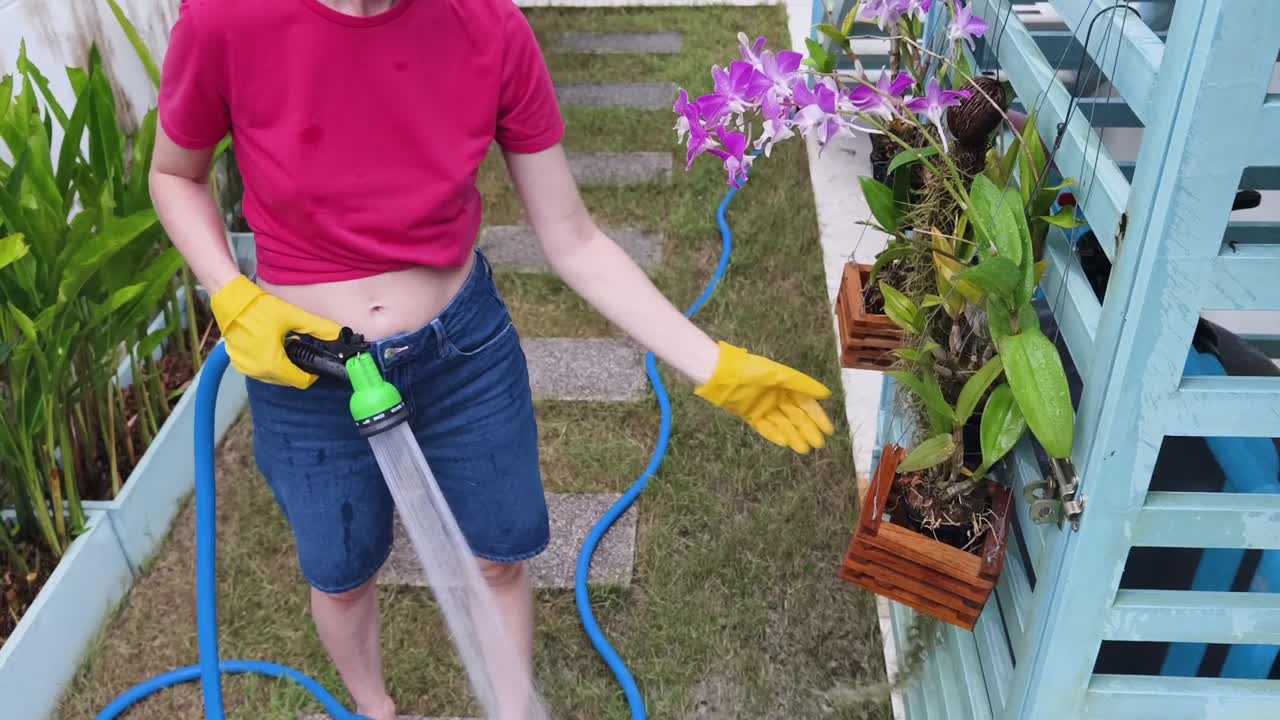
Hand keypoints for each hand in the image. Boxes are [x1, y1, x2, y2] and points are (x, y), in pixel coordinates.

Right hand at [210, 275, 341, 388]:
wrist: (229, 299)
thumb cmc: (258, 308)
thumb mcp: (293, 316)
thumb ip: (318, 328)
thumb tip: (338, 334)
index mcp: (272, 364)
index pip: (301, 381)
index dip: (313, 374)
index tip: (317, 361)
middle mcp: (257, 372)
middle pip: (288, 380)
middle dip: (298, 368)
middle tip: (301, 348)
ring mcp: (245, 369)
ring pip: (274, 377)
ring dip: (284, 366)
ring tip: (286, 344)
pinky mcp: (238, 363)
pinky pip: (261, 370)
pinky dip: (270, 363)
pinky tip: (272, 345)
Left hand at [694, 342, 834, 453]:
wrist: (722, 375)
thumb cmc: (752, 371)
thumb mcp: (780, 375)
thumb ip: (803, 384)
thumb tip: (826, 394)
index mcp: (786, 385)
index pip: (806, 404)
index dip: (818, 417)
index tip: (828, 431)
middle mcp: (777, 397)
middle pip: (796, 416)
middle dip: (807, 430)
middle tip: (818, 445)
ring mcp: (764, 407)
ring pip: (782, 424)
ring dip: (793, 436)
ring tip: (804, 449)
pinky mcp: (751, 415)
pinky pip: (765, 427)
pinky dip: (774, 435)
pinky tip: (785, 443)